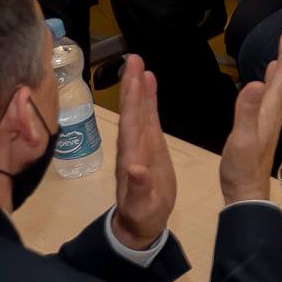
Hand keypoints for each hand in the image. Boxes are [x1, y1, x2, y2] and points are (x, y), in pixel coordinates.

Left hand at [111, 55, 176, 248]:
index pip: (132, 122)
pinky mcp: (150, 145)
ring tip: (140, 64)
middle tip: (134, 58)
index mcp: (132, 156)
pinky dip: (149, 100)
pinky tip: (150, 83)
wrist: (140, 223)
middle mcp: (133, 145)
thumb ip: (139, 188)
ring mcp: (140, 144)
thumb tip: (136, 169)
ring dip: (139, 87)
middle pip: (133, 110)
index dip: (133, 100)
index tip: (135, 77)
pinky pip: (149, 118)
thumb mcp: (142, 205)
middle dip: (133, 85)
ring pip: (139, 110)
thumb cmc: (142, 215)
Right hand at [219, 19, 281, 203]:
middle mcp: (274, 108)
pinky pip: (270, 93)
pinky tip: (268, 75)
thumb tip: (255, 81)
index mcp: (271, 107)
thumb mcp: (242, 139)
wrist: (245, 192)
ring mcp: (269, 116)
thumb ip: (247, 111)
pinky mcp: (261, 123)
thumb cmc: (242, 168)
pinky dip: (272, 77)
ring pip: (280, 82)